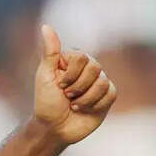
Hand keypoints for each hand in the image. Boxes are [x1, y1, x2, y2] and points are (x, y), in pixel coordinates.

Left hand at [32, 24, 116, 144]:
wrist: (55, 129)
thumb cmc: (46, 102)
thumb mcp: (44, 76)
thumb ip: (50, 52)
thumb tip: (45, 26)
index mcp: (71, 60)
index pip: (82, 57)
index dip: (71, 74)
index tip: (59, 85)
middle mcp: (87, 68)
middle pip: (95, 67)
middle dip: (78, 87)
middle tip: (67, 96)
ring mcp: (98, 81)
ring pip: (103, 82)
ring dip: (85, 99)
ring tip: (74, 105)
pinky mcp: (107, 96)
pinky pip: (110, 93)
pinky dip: (95, 104)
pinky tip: (84, 110)